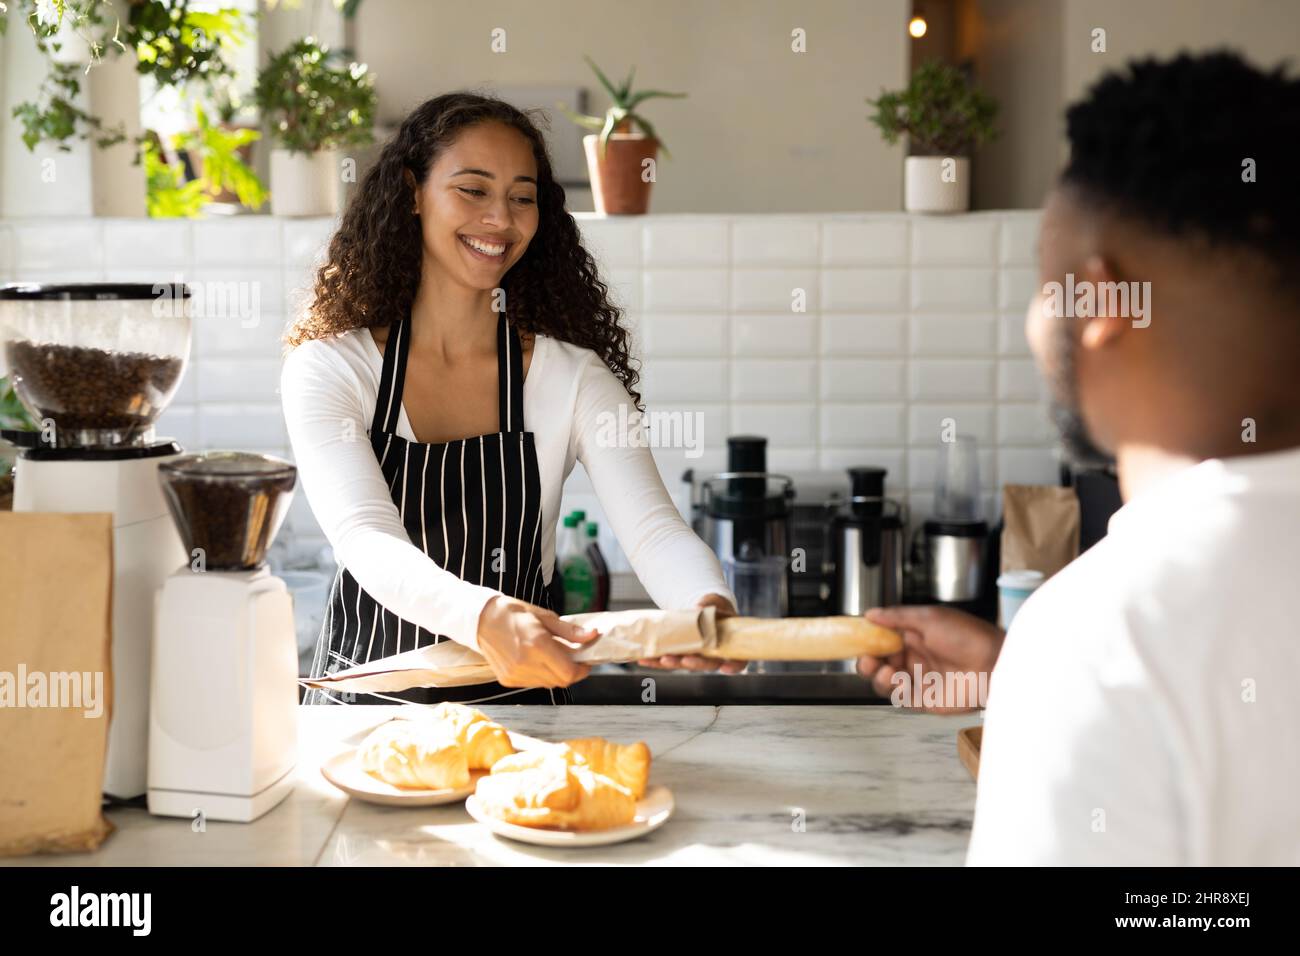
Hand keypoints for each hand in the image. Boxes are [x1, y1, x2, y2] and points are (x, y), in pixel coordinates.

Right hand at [476, 595, 600, 687]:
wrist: (480, 620)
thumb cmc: (512, 613)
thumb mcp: (544, 616)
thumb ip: (569, 631)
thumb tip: (592, 635)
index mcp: (537, 645)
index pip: (569, 672)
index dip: (582, 670)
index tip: (585, 661)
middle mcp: (526, 663)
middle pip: (561, 681)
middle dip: (571, 672)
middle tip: (571, 657)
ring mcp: (515, 674)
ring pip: (548, 684)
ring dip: (556, 674)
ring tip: (552, 657)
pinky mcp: (508, 680)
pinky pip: (533, 683)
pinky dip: (541, 675)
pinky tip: (536, 661)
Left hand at [636, 593, 747, 673]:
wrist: (704, 611)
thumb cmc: (718, 609)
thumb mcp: (717, 602)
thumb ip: (711, 603)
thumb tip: (699, 607)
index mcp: (731, 646)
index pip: (738, 662)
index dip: (733, 666)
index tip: (725, 668)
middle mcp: (714, 656)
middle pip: (707, 665)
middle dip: (694, 663)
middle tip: (684, 660)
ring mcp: (696, 657)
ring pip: (685, 664)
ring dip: (672, 664)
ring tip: (660, 659)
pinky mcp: (681, 655)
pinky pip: (669, 660)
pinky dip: (656, 661)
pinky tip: (645, 659)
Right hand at [856, 605, 1004, 713]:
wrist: (995, 665)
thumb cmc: (970, 637)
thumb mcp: (930, 617)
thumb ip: (898, 617)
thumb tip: (871, 613)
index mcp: (914, 635)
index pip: (882, 637)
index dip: (867, 638)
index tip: (855, 638)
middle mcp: (914, 656)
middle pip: (879, 661)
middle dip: (867, 660)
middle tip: (865, 658)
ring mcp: (919, 678)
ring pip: (884, 680)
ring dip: (876, 675)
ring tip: (882, 670)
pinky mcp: (924, 698)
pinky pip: (899, 697)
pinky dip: (892, 689)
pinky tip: (896, 680)